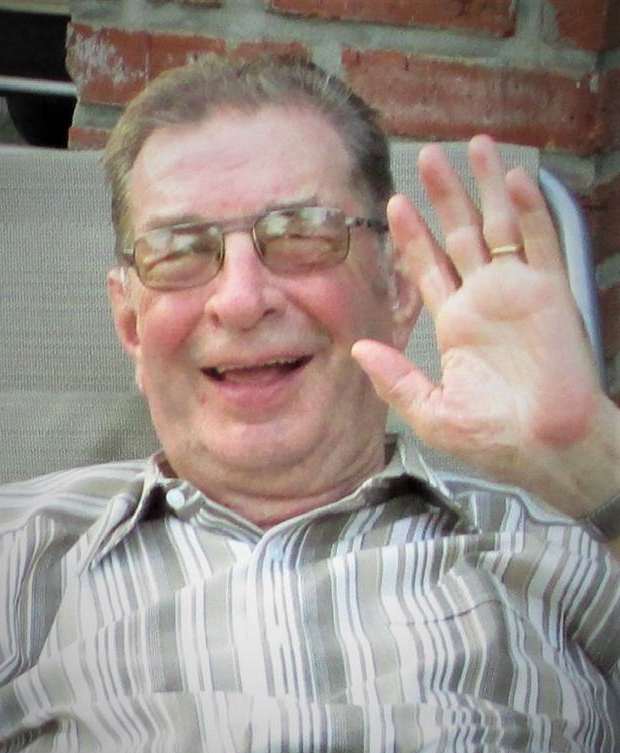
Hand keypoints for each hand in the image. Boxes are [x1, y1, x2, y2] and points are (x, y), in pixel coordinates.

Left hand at [352, 135, 619, 532]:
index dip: (412, 235)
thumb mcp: (432, 412)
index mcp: (455, 325)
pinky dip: (530, 209)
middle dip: (445, 196)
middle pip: (460, 234)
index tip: (395, 203)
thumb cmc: (494, 439)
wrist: (547, 448)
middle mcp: (484, 301)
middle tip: (428, 157)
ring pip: (500, 226)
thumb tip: (359, 349)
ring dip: (486, 187)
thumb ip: (396, 379)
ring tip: (474, 147)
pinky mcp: (551, 293)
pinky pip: (541, 242)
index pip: (428, 268)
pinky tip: (515, 179)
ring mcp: (518, 293)